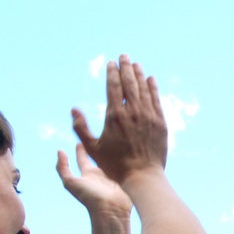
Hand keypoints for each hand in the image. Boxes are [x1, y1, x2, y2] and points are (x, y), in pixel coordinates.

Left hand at [58, 134, 133, 230]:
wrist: (111, 210)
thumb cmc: (90, 197)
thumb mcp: (71, 183)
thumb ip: (62, 168)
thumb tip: (60, 151)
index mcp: (89, 174)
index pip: (83, 159)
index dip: (80, 150)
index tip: (79, 141)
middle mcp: (102, 175)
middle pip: (98, 158)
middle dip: (97, 148)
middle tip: (98, 136)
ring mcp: (115, 176)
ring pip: (113, 161)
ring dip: (114, 152)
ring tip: (115, 140)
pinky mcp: (127, 179)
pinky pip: (127, 166)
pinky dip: (128, 159)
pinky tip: (131, 151)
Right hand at [72, 55, 167, 185]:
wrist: (142, 176)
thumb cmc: (115, 165)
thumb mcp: (93, 148)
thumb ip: (81, 128)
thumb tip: (73, 109)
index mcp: (114, 116)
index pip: (113, 87)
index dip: (112, 72)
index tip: (111, 63)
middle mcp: (132, 112)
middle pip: (129, 83)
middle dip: (126, 67)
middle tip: (124, 56)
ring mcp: (148, 116)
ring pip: (143, 88)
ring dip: (139, 74)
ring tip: (136, 64)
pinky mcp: (160, 122)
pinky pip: (156, 99)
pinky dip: (153, 88)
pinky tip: (150, 79)